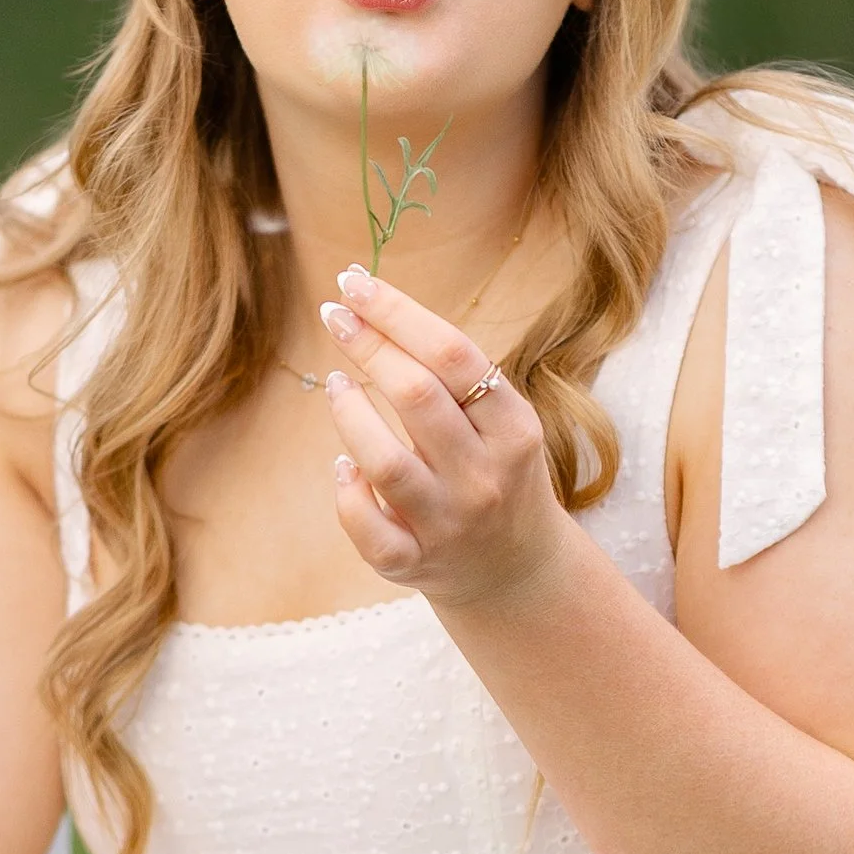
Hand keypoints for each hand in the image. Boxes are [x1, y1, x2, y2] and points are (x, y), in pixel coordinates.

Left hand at [318, 262, 568, 611]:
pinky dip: (347, 493)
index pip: (453, 354)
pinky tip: (342, 466)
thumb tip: (375, 310)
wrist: (518, 570)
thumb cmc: (496, 472)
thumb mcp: (502, 423)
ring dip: (348, 413)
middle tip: (334, 312)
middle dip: (368, 344)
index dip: (397, 312)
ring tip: (336, 383)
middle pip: (415, 395)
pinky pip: (368, 531)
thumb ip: (455, 377)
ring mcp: (449, 523)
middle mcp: (484, 476)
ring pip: (383, 461)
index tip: (354, 282)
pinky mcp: (415, 564)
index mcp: (514, 429)